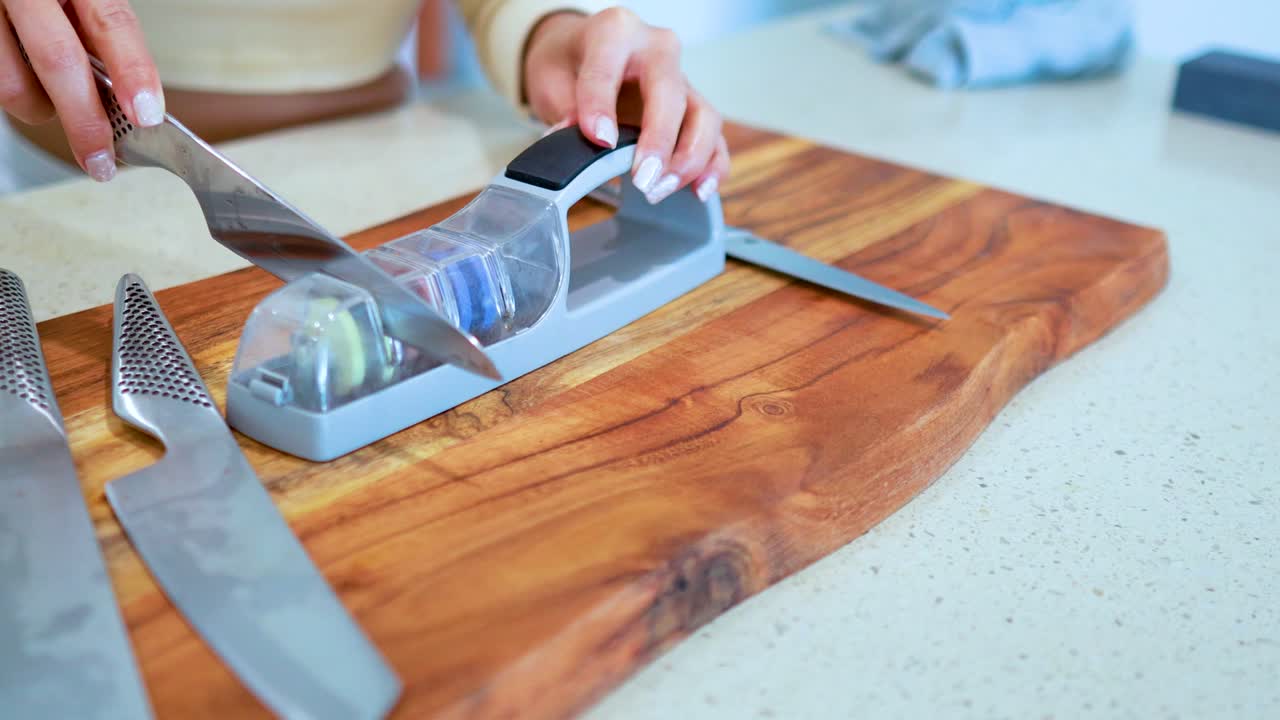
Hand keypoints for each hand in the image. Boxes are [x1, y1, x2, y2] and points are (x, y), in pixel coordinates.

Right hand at [1, 0, 163, 180]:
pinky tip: (27, 81)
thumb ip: (101, 33)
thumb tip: (134, 99)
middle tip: (101, 160)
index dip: (133, 70)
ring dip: (41, 110)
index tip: (147, 113)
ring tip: (53, 103)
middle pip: (59, 59)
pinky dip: (18, 93)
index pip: (111, 23)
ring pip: (12, 83)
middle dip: (85, 121)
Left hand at [522, 8, 728, 204]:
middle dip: (659, 140)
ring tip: (661, 189)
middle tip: (643, 179)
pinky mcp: (693, 109)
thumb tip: (571, 141)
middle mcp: (657, 51)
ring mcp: (682, 80)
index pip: (608, 69)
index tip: (599, 139)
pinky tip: (699, 191)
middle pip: (671, 93)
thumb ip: (565, 108)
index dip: (601, 106)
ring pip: (704, 117)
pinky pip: (714, 138)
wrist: (583, 55)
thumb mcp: (551, 78)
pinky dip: (712, 166)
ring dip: (689, 159)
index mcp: (615, 33)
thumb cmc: (571, 62)